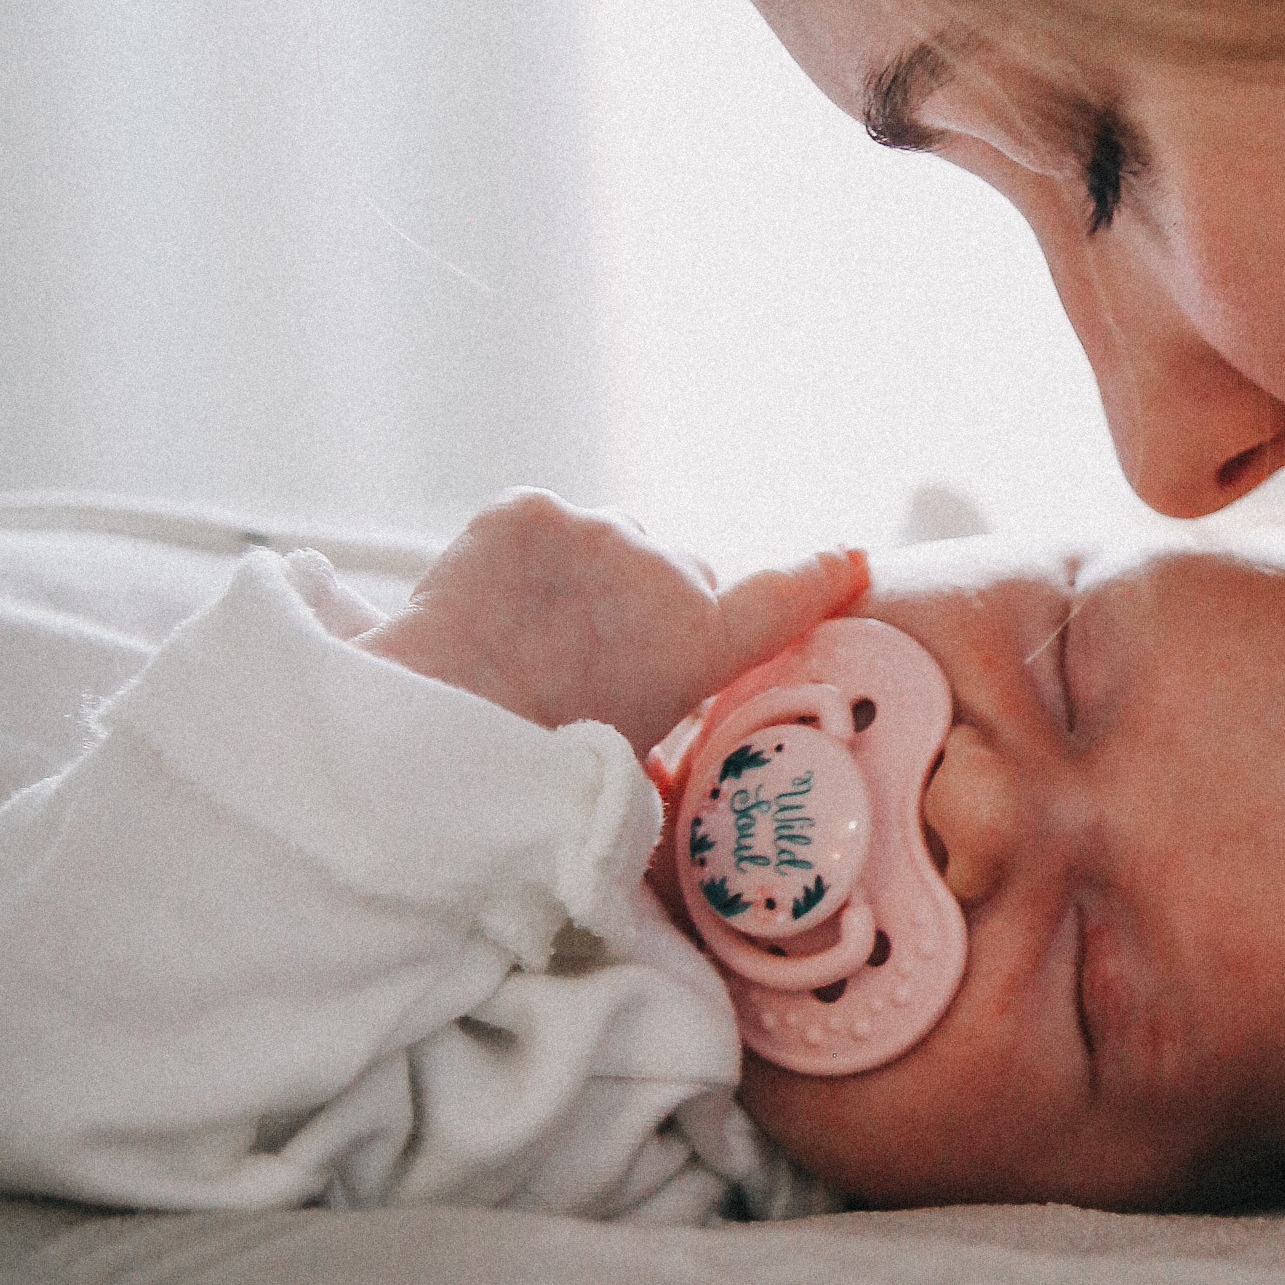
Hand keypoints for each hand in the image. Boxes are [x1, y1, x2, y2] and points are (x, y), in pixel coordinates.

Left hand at [362, 492, 868, 756]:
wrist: (434, 718)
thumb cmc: (533, 767)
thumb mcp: (626, 774)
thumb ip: (668, 754)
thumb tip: (670, 776)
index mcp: (697, 643)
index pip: (783, 598)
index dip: (821, 576)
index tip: (850, 557)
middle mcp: (662, 573)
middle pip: (679, 572)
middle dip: (651, 603)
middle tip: (593, 659)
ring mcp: (594, 531)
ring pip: (607, 542)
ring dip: (586, 574)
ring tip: (530, 635)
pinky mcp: (528, 508)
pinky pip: (541, 523)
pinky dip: (523, 554)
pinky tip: (491, 602)